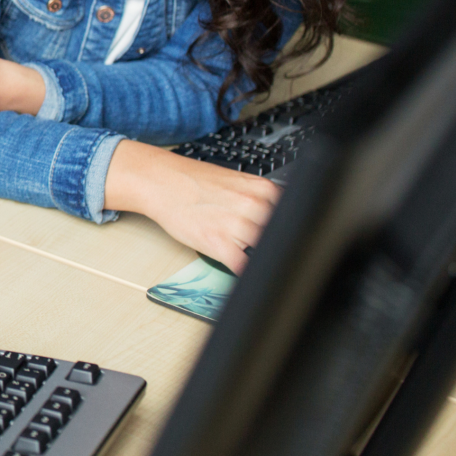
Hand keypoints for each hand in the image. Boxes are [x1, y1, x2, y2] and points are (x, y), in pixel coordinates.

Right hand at [104, 140, 280, 272]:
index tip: (286, 240)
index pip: (293, 217)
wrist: (161, 182)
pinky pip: (244, 267)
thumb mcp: (237, 183)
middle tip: (262, 247)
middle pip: (281, 236)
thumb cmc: (194, 182)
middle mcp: (254, 206)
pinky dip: (246, 273)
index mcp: (263, 189)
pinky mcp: (220, 244)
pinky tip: (243, 271)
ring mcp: (238, 226)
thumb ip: (260, 201)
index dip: (288, 231)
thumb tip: (278, 223)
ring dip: (258, 257)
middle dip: (272, 244)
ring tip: (245, 254)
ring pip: (265, 252)